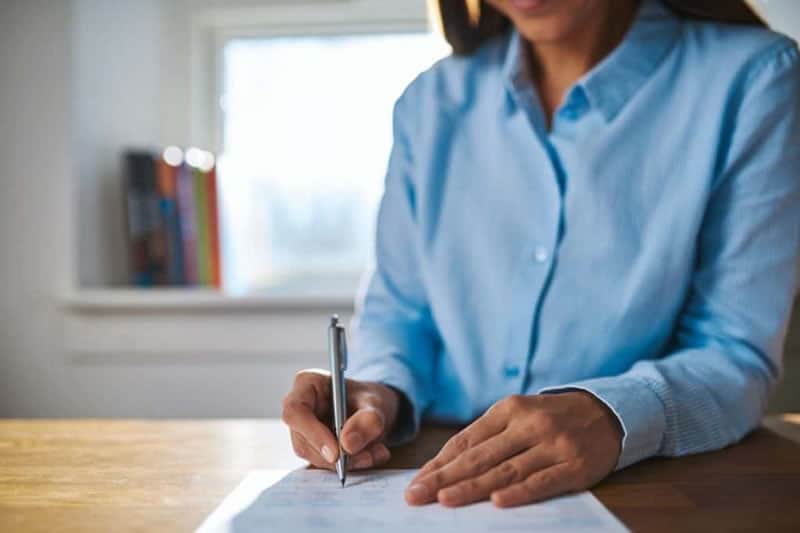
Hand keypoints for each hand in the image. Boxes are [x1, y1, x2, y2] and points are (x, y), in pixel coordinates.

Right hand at [281, 370, 400, 469]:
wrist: (374, 409)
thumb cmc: (369, 398)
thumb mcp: (376, 403)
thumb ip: (367, 420)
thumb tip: (347, 444)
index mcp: (307, 384)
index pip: (296, 411)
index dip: (313, 434)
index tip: (336, 453)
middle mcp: (300, 407)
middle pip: (303, 440)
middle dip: (335, 456)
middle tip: (366, 457)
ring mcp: (303, 430)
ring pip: (314, 456)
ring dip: (346, 462)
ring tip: (376, 453)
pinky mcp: (313, 448)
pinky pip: (325, 464)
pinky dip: (349, 465)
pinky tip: (371, 455)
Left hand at [405, 391, 621, 507]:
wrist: (607, 412)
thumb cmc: (551, 418)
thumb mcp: (519, 415)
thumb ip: (488, 437)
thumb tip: (446, 465)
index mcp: (509, 409)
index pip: (467, 440)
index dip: (440, 463)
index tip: (417, 481)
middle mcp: (529, 424)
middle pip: (480, 456)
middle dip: (444, 478)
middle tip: (417, 495)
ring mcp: (553, 445)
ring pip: (505, 470)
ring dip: (472, 487)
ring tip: (445, 500)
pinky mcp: (574, 466)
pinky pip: (542, 482)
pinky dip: (519, 493)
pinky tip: (497, 502)